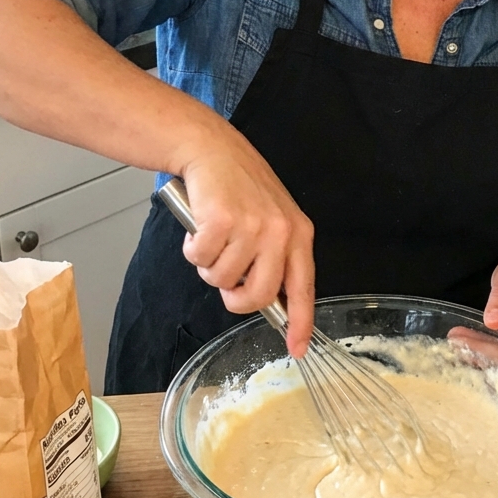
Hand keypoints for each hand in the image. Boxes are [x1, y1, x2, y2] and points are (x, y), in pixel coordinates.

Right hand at [177, 131, 314, 356]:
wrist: (213, 150)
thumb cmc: (240, 188)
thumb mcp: (272, 220)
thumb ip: (274, 257)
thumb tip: (268, 300)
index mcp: (299, 234)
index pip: (303, 288)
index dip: (300, 323)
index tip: (297, 348)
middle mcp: (280, 232)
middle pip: (259, 295)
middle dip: (236, 298)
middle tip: (226, 281)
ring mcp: (252, 227)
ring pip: (223, 279)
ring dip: (209, 266)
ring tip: (212, 239)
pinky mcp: (222, 221)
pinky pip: (201, 259)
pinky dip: (193, 249)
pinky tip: (200, 226)